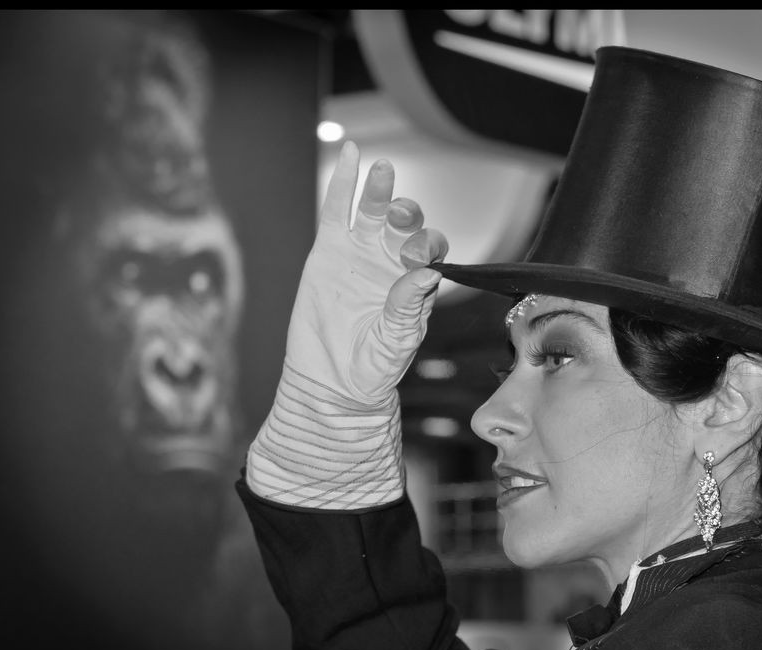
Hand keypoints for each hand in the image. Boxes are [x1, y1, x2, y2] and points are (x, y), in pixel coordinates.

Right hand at [286, 140, 447, 406]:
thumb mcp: (397, 340)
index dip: (428, 247)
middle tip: (400, 215)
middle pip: (406, 225)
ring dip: (381, 191)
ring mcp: (361, 254)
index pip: (432, 251)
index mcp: (418, 282)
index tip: (417, 259)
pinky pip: (336, 211)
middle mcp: (393, 262)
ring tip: (382, 171)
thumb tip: (429, 273)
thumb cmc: (374, 368)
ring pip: (374, 212)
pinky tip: (351, 154)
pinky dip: (343, 183)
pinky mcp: (329, 252)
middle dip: (407, 215)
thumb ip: (409, 306)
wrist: (333, 384)